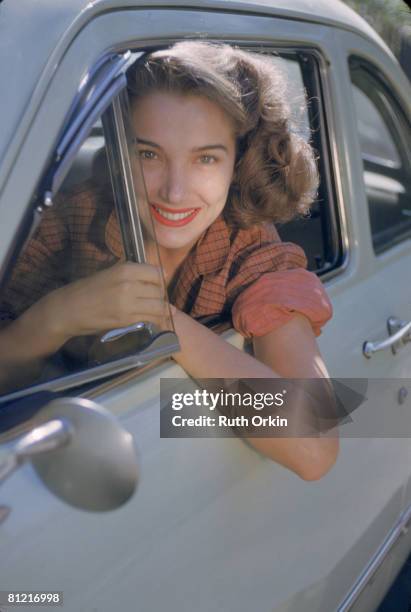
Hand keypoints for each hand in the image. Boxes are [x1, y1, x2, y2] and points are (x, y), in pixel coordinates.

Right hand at [44, 262, 165, 340]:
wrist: (68, 309)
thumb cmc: (87, 290)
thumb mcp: (110, 273)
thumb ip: (132, 274)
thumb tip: (160, 275)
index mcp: (125, 269)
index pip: (156, 272)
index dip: (158, 280)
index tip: (154, 285)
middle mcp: (129, 284)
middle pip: (159, 290)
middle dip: (159, 296)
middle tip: (152, 301)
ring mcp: (128, 303)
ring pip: (158, 306)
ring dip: (159, 309)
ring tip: (153, 311)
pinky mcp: (126, 320)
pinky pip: (151, 319)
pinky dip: (154, 320)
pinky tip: (149, 320)